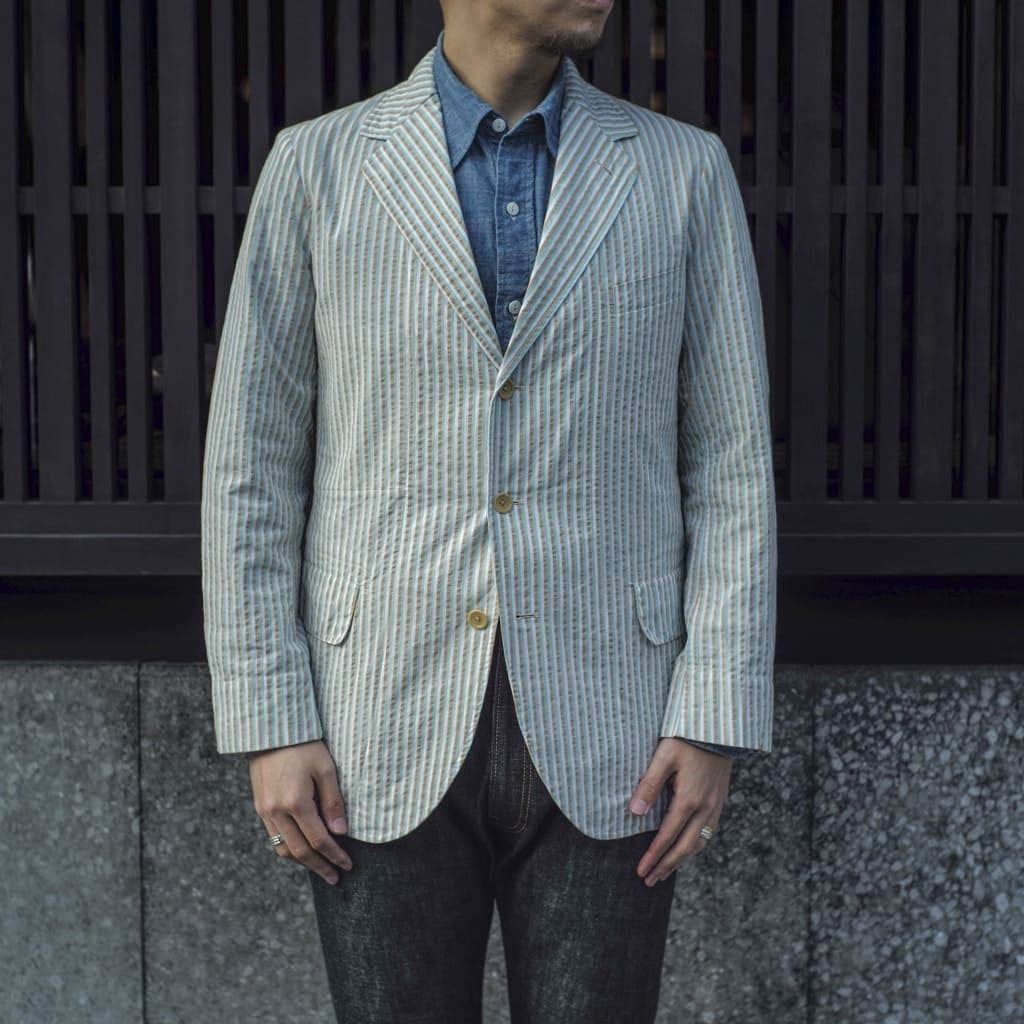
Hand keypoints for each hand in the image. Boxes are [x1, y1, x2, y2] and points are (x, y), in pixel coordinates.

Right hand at [249, 739, 353, 884]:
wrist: (270, 730)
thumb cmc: (303, 745)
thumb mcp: (326, 768)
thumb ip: (333, 802)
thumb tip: (341, 833)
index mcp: (295, 802)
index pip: (318, 840)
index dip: (334, 855)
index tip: (348, 865)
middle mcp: (276, 811)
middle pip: (300, 851)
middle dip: (319, 867)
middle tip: (335, 878)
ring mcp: (264, 811)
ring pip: (283, 848)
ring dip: (303, 862)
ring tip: (320, 868)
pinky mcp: (259, 807)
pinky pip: (274, 837)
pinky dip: (289, 848)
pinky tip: (302, 849)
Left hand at [629, 738, 730, 886]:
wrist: (718, 728)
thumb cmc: (686, 738)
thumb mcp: (663, 756)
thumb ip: (649, 784)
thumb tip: (635, 813)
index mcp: (690, 799)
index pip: (668, 836)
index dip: (654, 856)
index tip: (641, 871)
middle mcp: (706, 807)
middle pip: (685, 847)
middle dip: (667, 866)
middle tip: (650, 881)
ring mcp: (716, 805)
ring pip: (699, 842)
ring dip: (681, 859)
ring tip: (665, 871)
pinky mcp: (719, 800)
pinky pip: (708, 832)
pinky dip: (695, 846)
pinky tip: (686, 848)